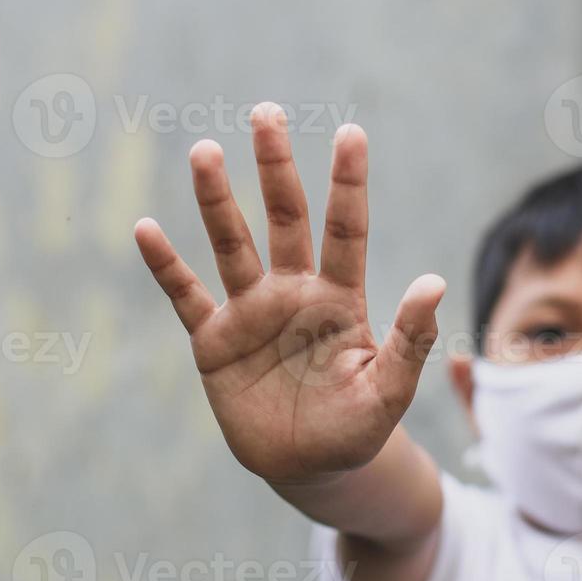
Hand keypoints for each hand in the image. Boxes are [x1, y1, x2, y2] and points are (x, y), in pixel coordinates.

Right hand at [134, 105, 443, 482]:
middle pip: (285, 218)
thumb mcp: (390, 390)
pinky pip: (185, 296)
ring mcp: (251, 313)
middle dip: (276, 167)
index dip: (348, 183)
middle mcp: (294, 293)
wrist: (312, 468)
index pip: (347, 229)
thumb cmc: (358, 428)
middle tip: (267, 112)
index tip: (352, 133)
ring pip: (232, 243)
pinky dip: (166, 266)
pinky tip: (146, 229)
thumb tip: (434, 282)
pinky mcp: (215, 341)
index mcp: (341, 300)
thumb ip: (411, 340)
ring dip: (217, 200)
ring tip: (206, 150)